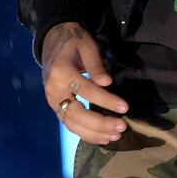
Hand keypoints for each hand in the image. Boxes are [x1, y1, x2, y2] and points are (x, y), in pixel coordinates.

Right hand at [40, 22, 127, 143]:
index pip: (86, 91)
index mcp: (61, 73)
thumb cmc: (74, 41)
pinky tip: (102, 137)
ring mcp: (52, 101)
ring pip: (72, 124)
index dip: (106, 101)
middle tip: (121, 127)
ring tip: (115, 136)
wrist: (53, 40)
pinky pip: (69, 124)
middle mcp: (54, 91)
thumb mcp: (87, 46)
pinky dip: (85, 133)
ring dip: (94, 133)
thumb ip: (96, 65)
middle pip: (76, 114)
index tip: (124, 107)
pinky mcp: (55, 107)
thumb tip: (107, 83)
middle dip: (100, 123)